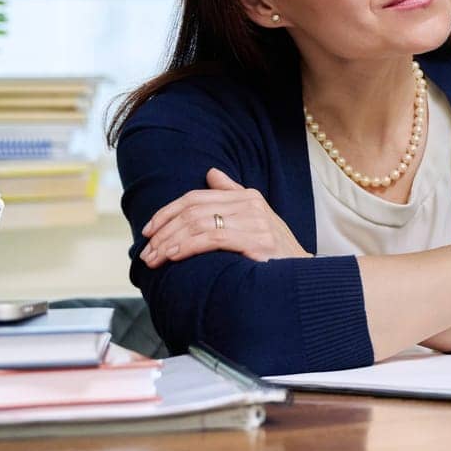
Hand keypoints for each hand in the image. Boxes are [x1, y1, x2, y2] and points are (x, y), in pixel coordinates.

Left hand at [140, 168, 309, 267]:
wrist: (303, 277)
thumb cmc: (276, 252)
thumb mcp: (255, 219)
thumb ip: (231, 196)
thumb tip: (211, 173)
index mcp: (248, 196)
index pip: (196, 197)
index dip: (167, 212)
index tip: (148, 231)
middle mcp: (251, 204)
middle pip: (193, 210)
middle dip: (163, 231)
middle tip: (146, 252)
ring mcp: (256, 222)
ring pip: (198, 224)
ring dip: (169, 242)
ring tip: (154, 259)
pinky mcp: (257, 241)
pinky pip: (212, 238)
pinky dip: (187, 247)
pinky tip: (173, 257)